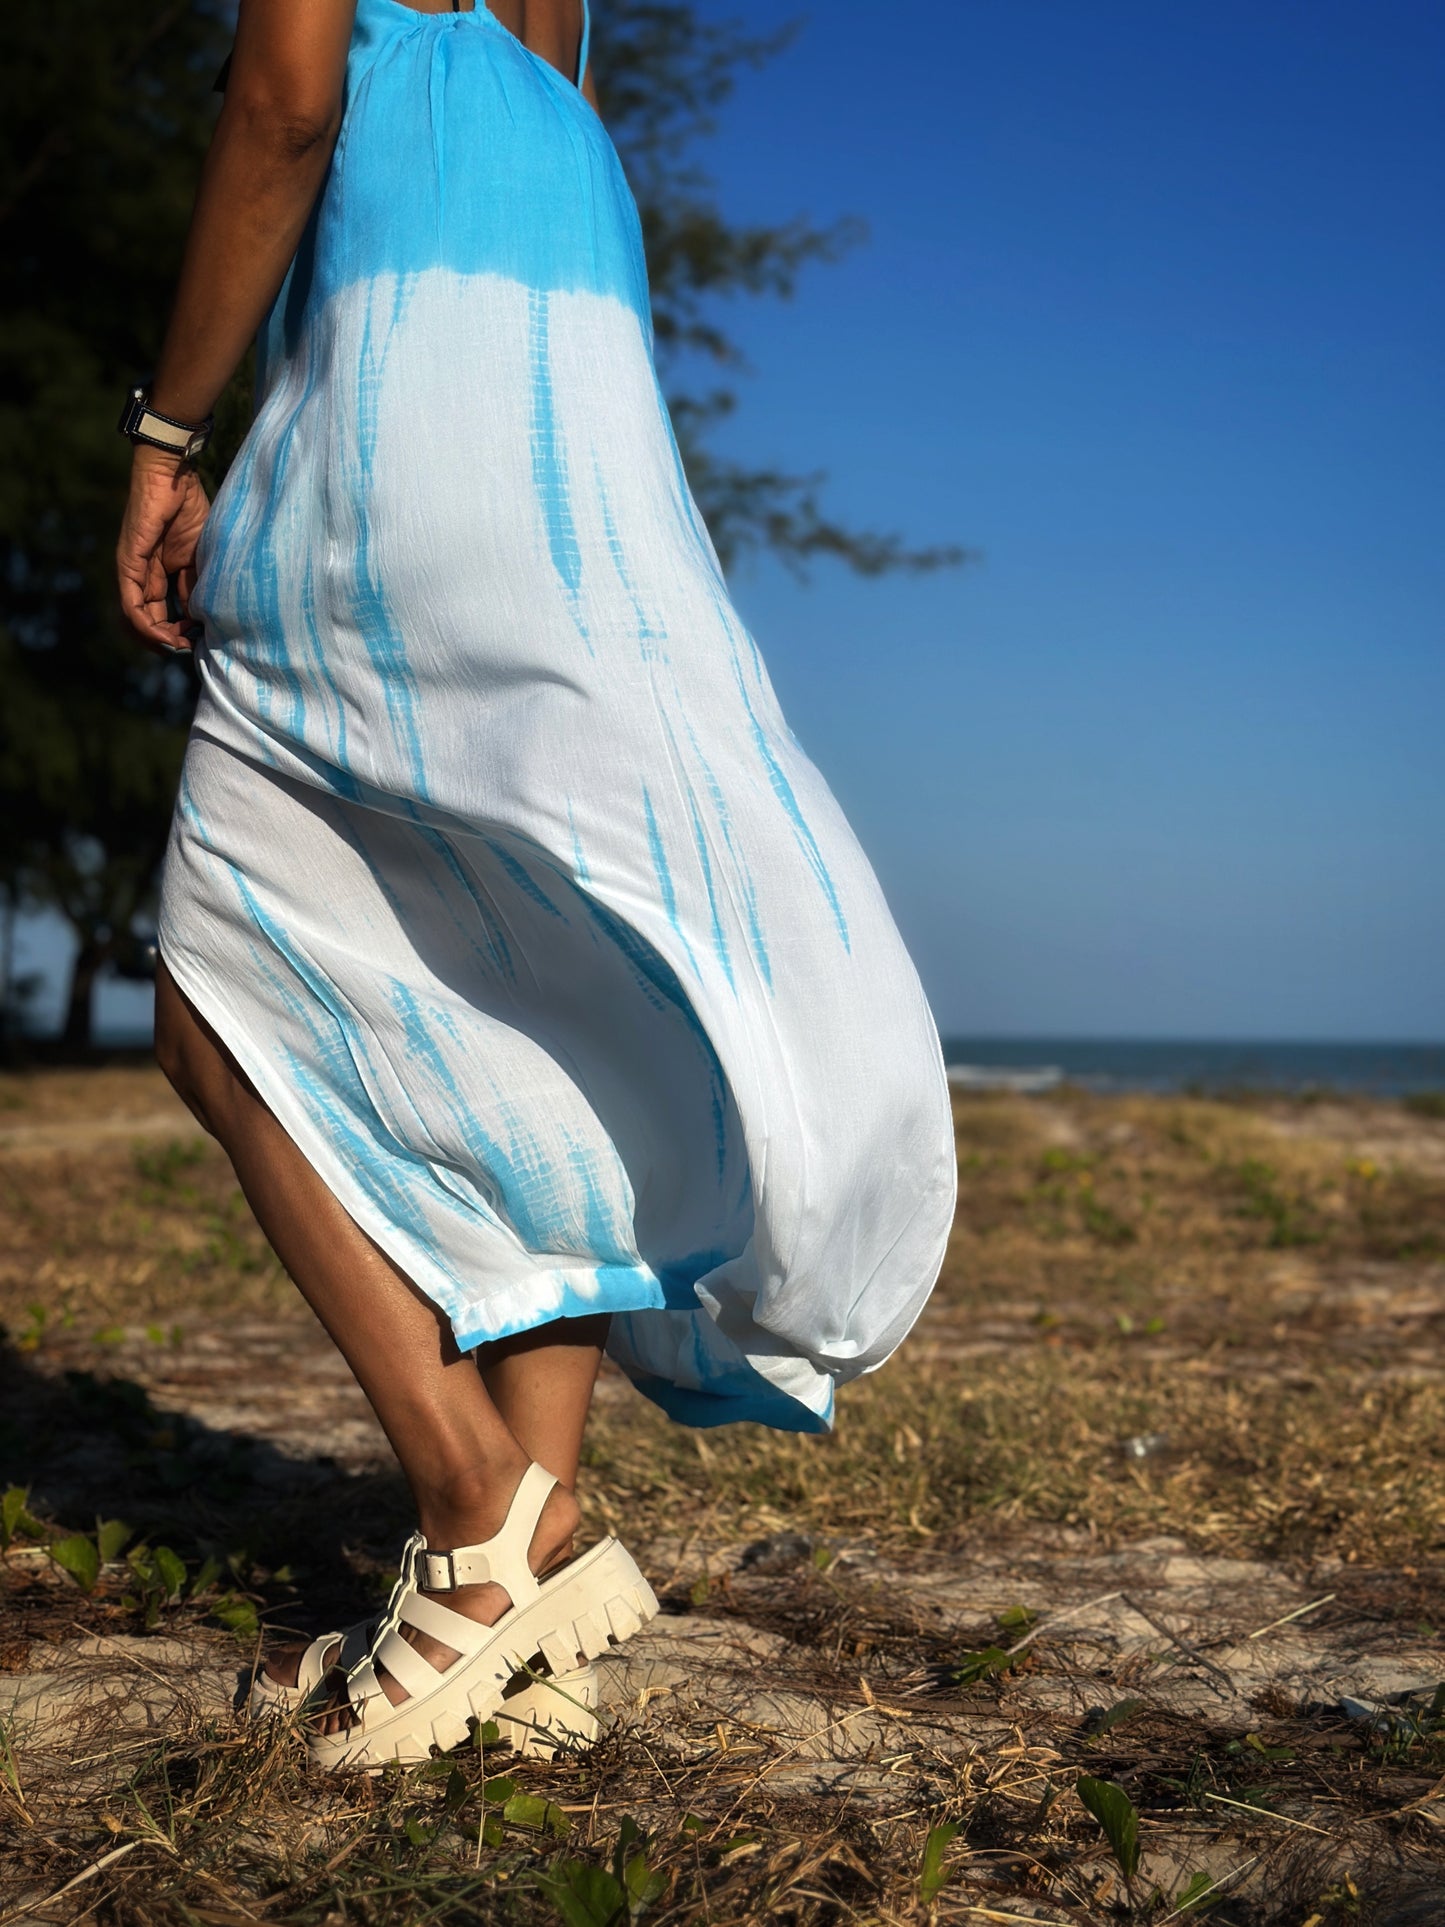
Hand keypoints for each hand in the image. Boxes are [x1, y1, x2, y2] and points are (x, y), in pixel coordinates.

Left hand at [116, 443, 211, 654]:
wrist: (173, 478)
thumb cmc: (190, 510)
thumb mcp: (199, 559)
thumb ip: (195, 586)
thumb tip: (199, 619)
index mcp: (161, 573)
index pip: (163, 613)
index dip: (178, 631)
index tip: (197, 640)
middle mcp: (143, 576)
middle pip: (147, 620)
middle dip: (166, 639)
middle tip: (186, 648)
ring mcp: (133, 570)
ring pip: (134, 617)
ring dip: (154, 638)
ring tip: (175, 646)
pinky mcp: (128, 563)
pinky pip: (130, 601)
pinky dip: (144, 623)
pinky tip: (162, 635)